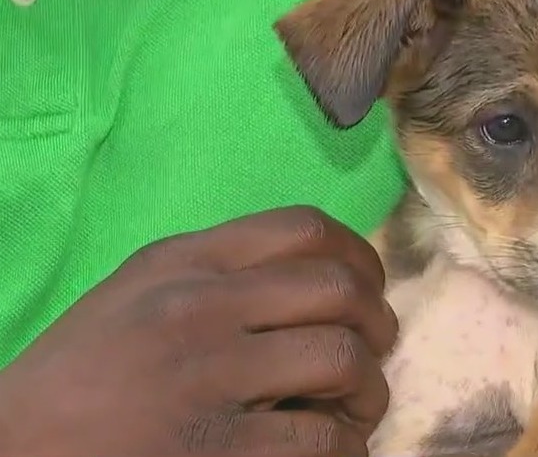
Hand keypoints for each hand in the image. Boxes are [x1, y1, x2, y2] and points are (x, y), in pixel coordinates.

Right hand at [0, 206, 396, 456]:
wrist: (11, 451)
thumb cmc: (79, 376)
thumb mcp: (138, 294)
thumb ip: (220, 273)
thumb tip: (321, 277)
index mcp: (182, 261)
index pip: (305, 228)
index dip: (360, 257)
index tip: (368, 288)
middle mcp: (200, 308)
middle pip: (339, 291)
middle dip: (377, 323)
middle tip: (375, 350)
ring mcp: (208, 379)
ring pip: (343, 361)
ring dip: (368, 390)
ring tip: (355, 408)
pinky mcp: (216, 452)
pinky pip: (320, 440)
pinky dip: (344, 447)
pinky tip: (333, 449)